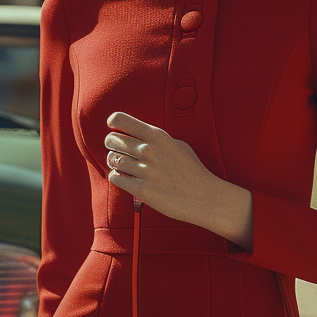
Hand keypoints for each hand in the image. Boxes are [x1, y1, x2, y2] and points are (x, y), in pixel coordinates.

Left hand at [104, 111, 252, 248]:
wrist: (204, 197)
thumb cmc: (192, 171)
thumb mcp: (178, 145)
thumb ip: (158, 139)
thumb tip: (139, 135)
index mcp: (157, 136)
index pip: (121, 119)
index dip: (113, 123)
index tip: (115, 128)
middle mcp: (148, 150)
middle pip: (112, 140)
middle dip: (111, 144)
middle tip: (117, 150)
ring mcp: (145, 170)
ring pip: (112, 160)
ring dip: (115, 163)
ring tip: (124, 166)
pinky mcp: (142, 190)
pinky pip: (116, 178)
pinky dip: (118, 178)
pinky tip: (127, 179)